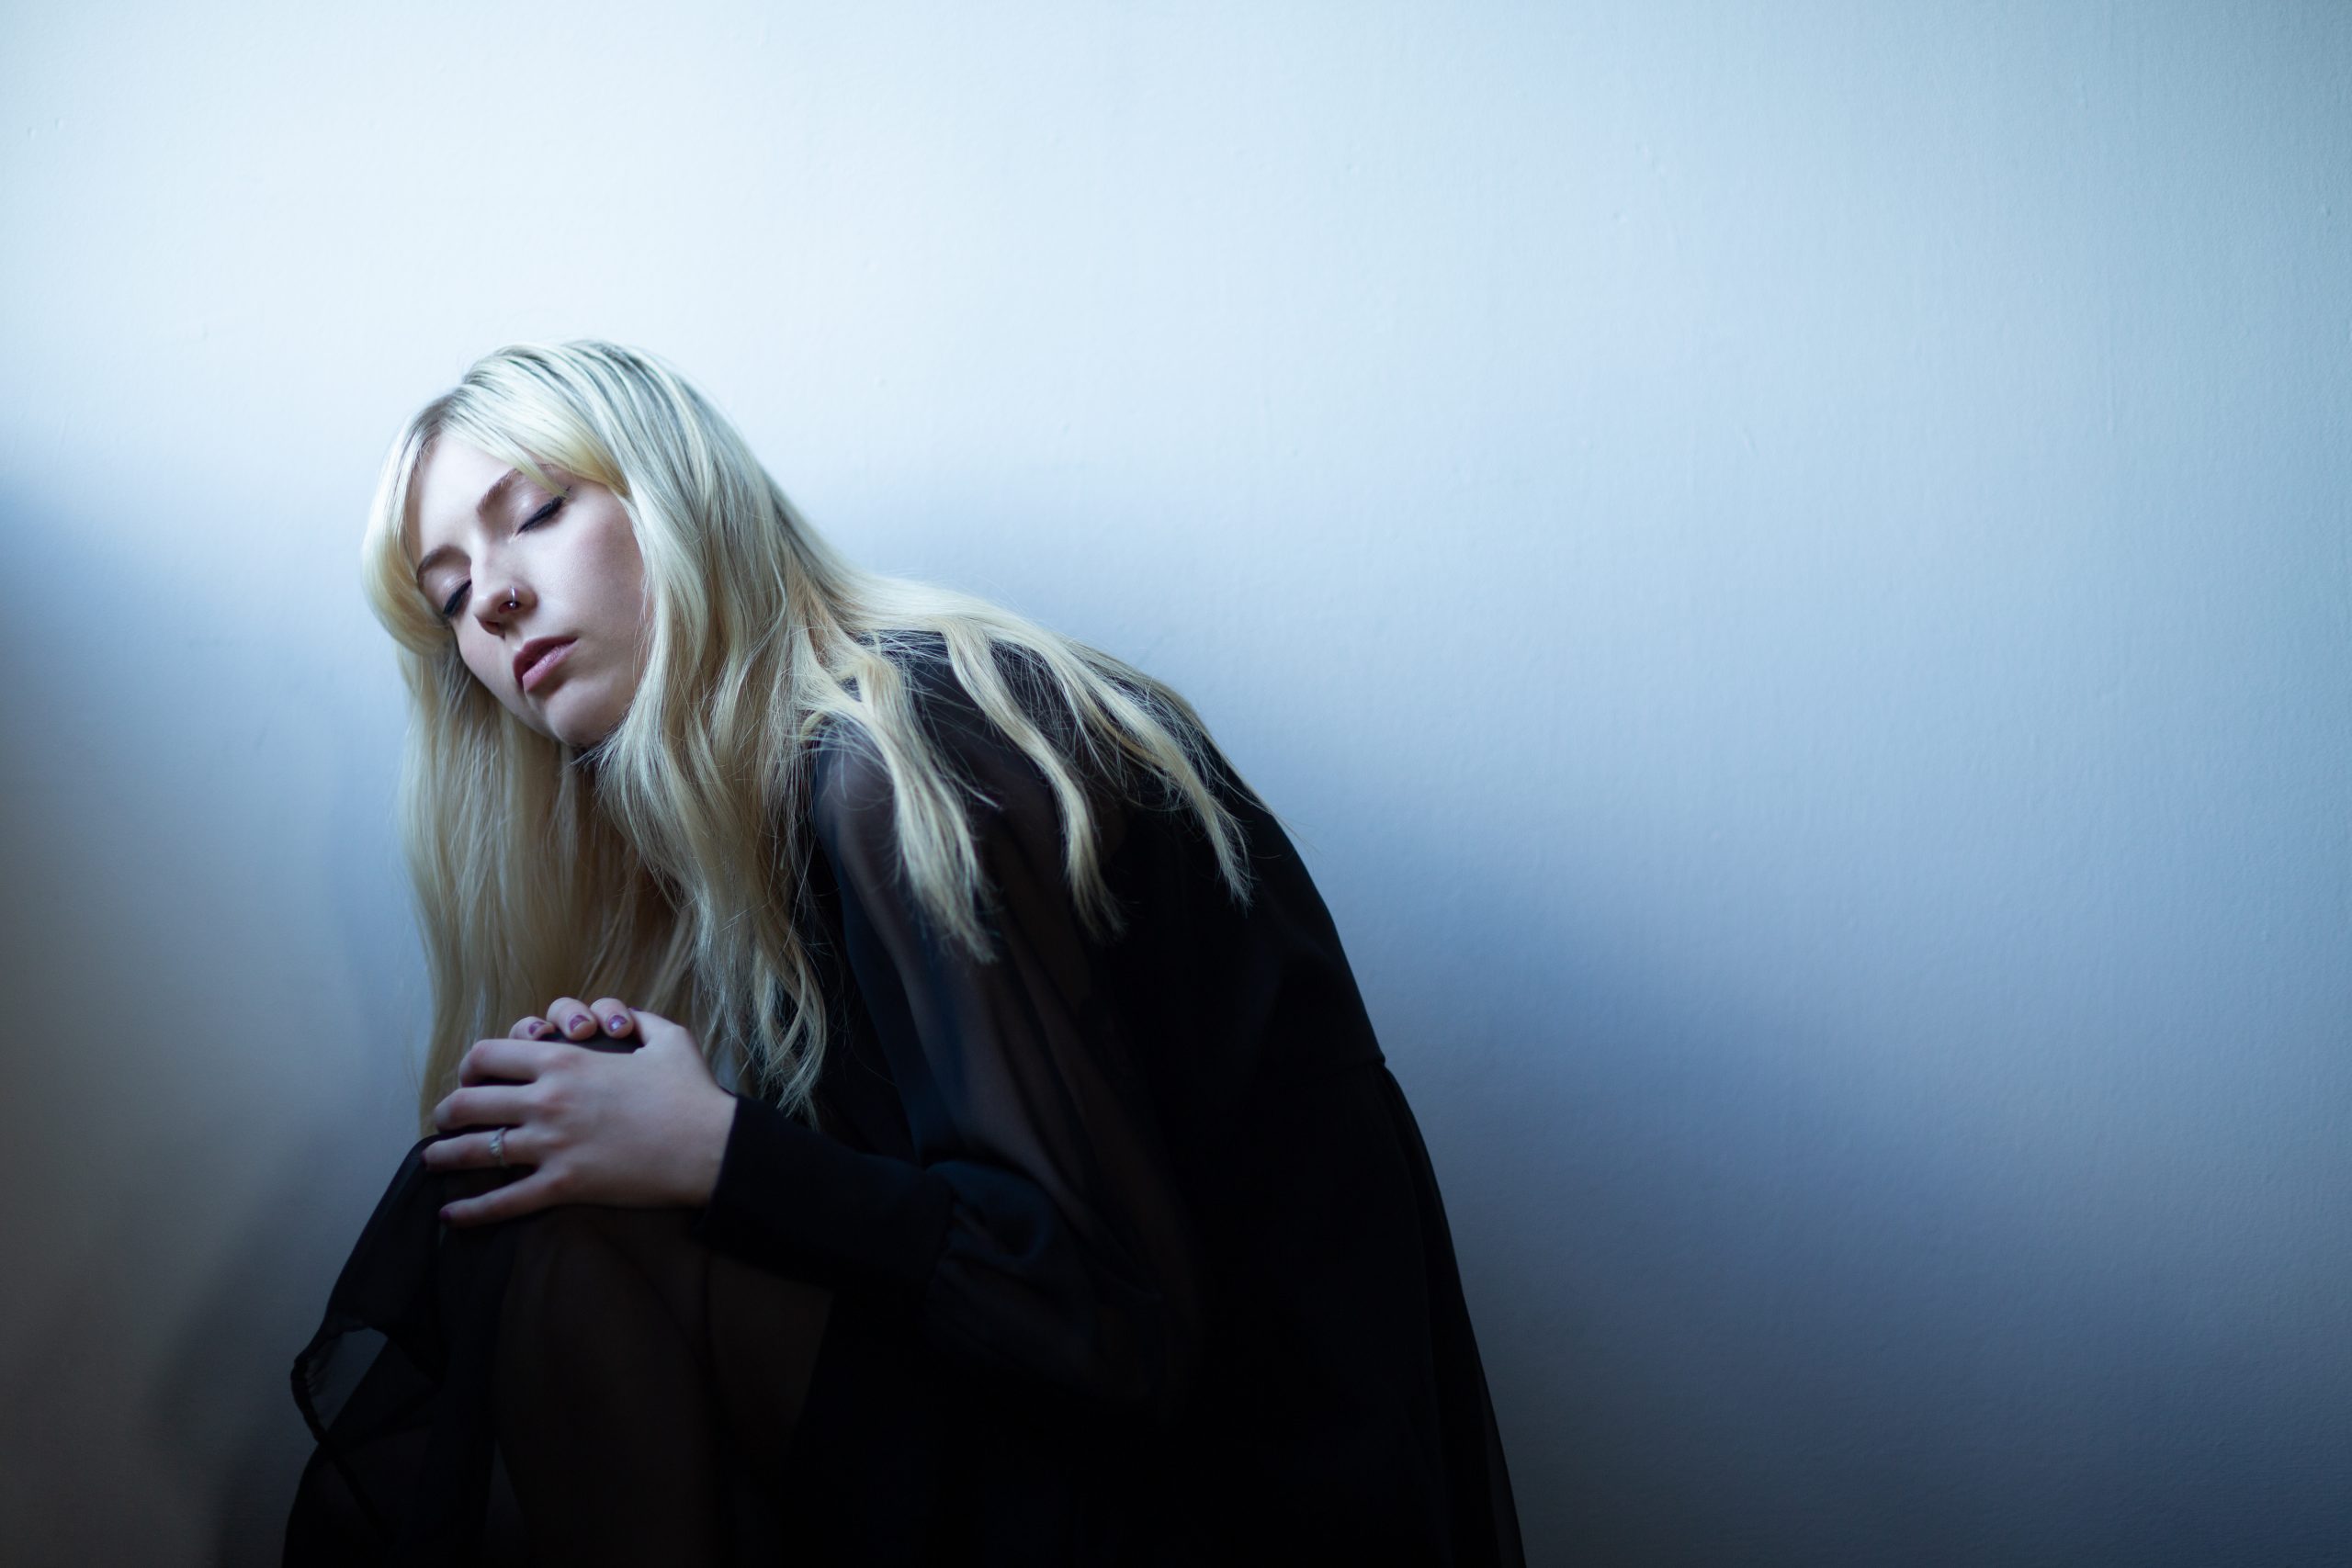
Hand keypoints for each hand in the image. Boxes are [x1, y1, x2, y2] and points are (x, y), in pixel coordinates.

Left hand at [422, 1000, 737, 1226]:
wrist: (709, 1146)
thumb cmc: (691, 1092)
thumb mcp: (666, 1038)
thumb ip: (636, 1019)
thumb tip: (621, 1018)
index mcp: (564, 1060)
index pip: (489, 1054)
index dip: (470, 1063)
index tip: (470, 1075)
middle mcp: (547, 1100)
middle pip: (468, 1101)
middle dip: (447, 1110)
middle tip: (444, 1118)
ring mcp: (551, 1145)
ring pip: (474, 1150)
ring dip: (444, 1154)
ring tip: (432, 1159)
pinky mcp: (563, 1185)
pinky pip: (504, 1201)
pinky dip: (472, 1211)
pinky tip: (451, 1215)